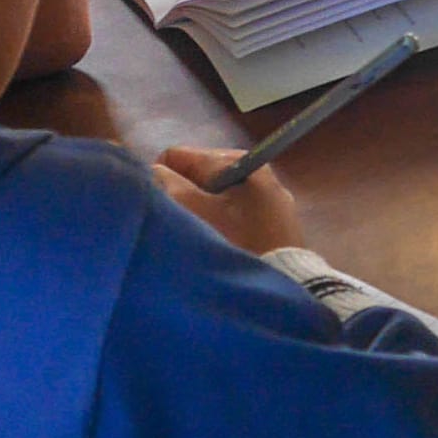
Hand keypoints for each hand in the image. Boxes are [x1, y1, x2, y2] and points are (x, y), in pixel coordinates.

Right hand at [152, 145, 307, 252]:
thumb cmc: (236, 241)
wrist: (285, 280)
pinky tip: (216, 244)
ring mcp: (267, 198)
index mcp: (237, 160)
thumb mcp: (196, 211)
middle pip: (196, 176)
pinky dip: (218, 224)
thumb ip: (168, 185)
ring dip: (198, 213)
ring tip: (196, 237)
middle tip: (177, 224)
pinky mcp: (274, 222)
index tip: (156, 206)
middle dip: (181, 196)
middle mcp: (255, 171)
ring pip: (213, 197)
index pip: (179, 156)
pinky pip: (232, 214)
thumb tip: (152, 170)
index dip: (160, 178)